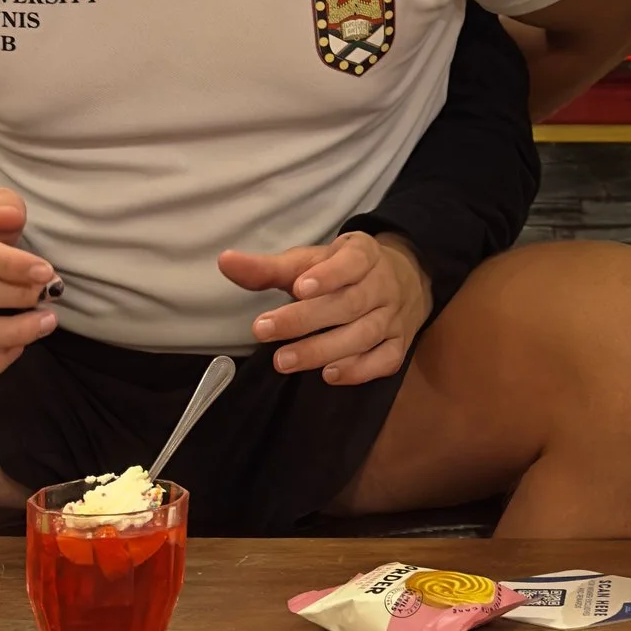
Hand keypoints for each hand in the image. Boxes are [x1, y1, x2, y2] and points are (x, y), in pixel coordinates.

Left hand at [216, 230, 433, 385]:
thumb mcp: (311, 261)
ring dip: (324, 349)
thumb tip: (225, 261)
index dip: (328, 275)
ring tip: (284, 361)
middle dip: (306, 319)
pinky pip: (386, 360)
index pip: (352, 262)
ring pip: (364, 334)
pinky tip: (329, 375)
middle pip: (349, 303)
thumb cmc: (343, 271)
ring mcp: (394, 317)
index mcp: (363, 255)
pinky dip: (360, 370)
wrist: (405, 279)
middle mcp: (383, 285)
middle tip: (263, 331)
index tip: (297, 288)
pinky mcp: (401, 345)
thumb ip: (269, 267)